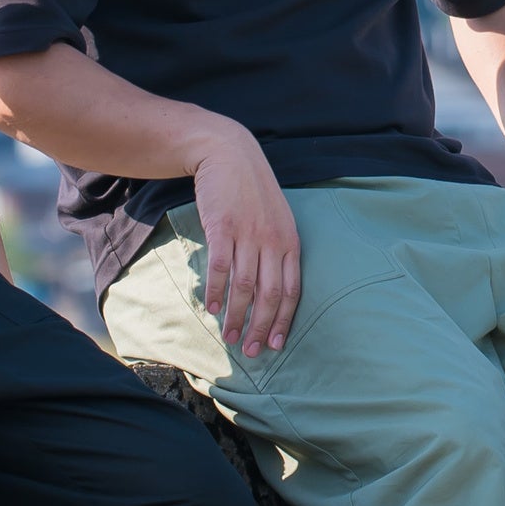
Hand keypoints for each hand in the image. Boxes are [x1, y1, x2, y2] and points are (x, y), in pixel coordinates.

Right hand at [190, 123, 304, 357]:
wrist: (228, 154)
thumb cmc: (251, 192)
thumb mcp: (276, 219)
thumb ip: (276, 250)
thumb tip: (267, 290)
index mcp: (290, 241)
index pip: (292, 290)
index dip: (284, 320)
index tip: (276, 344)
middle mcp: (274, 240)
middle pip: (270, 294)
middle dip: (261, 327)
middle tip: (252, 351)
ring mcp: (249, 234)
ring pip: (246, 286)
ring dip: (237, 316)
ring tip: (229, 337)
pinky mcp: (224, 227)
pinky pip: (222, 267)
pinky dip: (218, 291)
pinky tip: (213, 308)